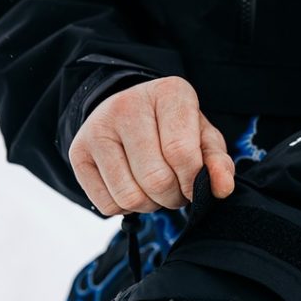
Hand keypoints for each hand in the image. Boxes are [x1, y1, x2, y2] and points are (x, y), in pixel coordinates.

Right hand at [68, 76, 234, 214]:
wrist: (128, 112)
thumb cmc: (174, 127)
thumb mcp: (203, 137)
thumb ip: (218, 162)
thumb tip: (223, 189)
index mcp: (168, 93)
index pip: (181, 153)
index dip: (193, 182)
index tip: (195, 186)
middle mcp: (127, 105)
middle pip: (156, 179)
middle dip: (173, 197)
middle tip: (177, 190)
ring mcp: (97, 127)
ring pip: (130, 196)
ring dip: (150, 205)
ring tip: (155, 189)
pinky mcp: (77, 151)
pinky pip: (107, 205)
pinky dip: (126, 208)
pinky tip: (133, 186)